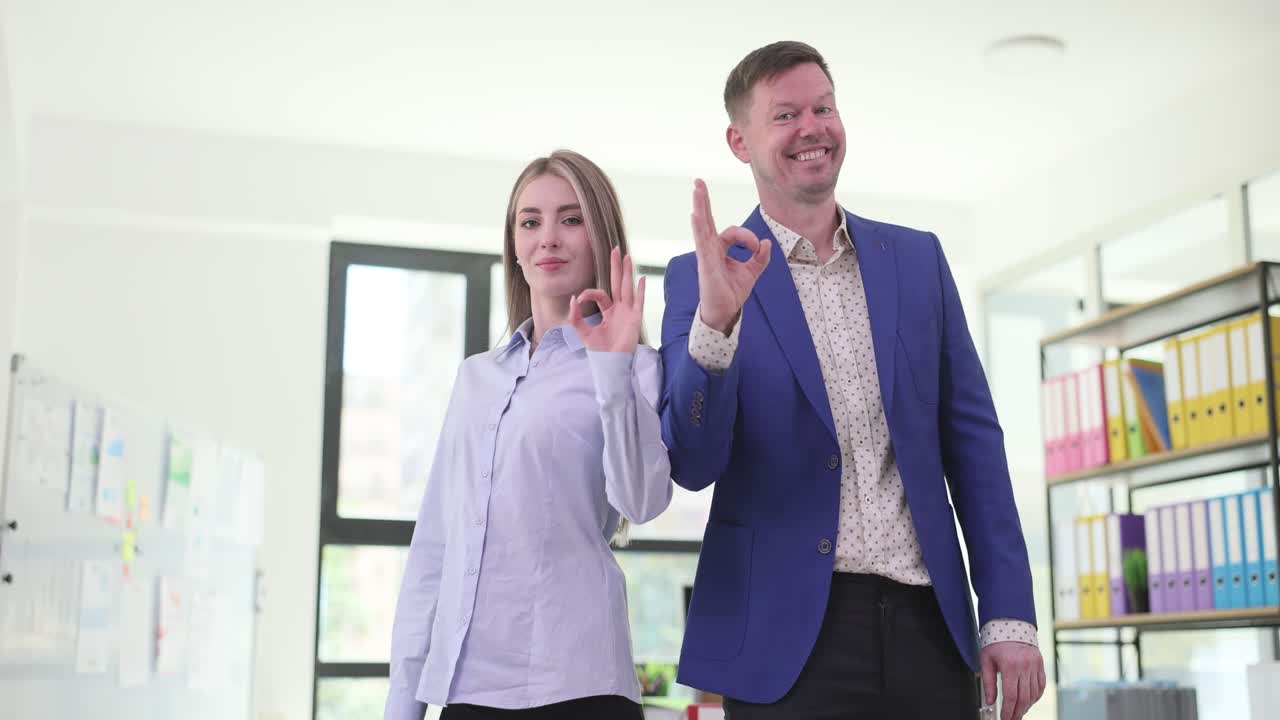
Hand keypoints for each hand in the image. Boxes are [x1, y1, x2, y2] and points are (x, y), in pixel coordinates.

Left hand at [570, 246, 645, 353]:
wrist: (611, 363)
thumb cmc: (599, 350)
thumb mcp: (582, 331)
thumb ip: (576, 316)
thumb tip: (573, 299)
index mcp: (608, 311)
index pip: (600, 294)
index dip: (589, 293)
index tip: (579, 299)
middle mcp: (619, 309)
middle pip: (617, 283)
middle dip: (616, 266)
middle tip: (615, 249)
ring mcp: (628, 312)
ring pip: (627, 287)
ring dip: (627, 272)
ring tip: (627, 256)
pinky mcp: (634, 318)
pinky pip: (638, 301)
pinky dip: (640, 290)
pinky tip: (641, 278)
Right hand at [691, 179, 770, 333]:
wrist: (725, 312)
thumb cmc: (732, 292)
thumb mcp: (752, 272)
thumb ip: (761, 257)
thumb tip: (766, 242)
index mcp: (720, 249)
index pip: (734, 233)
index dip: (749, 238)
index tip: (757, 248)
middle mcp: (710, 248)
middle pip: (707, 219)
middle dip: (704, 200)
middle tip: (698, 181)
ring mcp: (706, 254)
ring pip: (702, 225)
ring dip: (701, 206)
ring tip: (696, 189)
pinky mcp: (706, 263)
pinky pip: (702, 242)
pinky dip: (699, 228)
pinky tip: (695, 214)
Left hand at [981, 642, 1045, 719]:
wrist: (1010, 624)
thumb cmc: (995, 642)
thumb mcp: (986, 660)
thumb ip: (988, 683)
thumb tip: (990, 701)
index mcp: (1010, 665)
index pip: (1011, 696)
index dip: (1008, 711)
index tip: (1005, 718)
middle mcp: (1025, 666)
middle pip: (1024, 698)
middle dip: (1018, 712)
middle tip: (1012, 719)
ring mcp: (1035, 665)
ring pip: (1034, 694)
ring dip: (1027, 706)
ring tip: (1019, 712)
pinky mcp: (1040, 664)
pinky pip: (1041, 685)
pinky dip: (1036, 696)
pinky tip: (1029, 701)